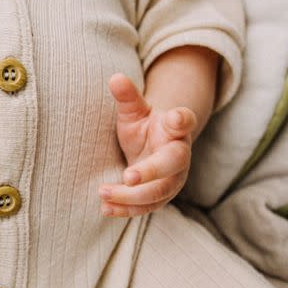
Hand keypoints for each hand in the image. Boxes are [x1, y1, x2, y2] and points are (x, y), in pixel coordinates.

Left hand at [99, 73, 196, 217]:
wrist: (153, 149)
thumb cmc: (144, 127)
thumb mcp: (134, 111)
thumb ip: (127, 97)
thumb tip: (114, 77)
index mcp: (175, 128)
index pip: (184, 121)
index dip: (182, 120)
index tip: (175, 117)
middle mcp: (180, 154)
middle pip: (172, 164)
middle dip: (151, 171)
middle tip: (128, 176)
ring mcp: (173, 178)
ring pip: (158, 192)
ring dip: (131, 196)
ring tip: (103, 193)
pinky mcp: (161, 196)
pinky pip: (146, 207)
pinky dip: (126, 210)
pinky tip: (106, 209)